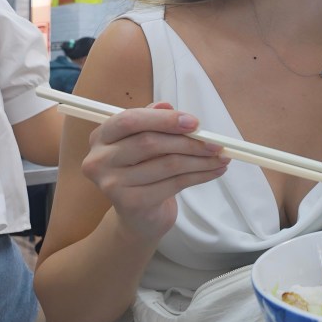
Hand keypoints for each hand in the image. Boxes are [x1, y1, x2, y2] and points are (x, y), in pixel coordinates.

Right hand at [80, 102, 229, 241]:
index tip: (194, 123)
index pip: (130, 120)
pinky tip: (215, 171)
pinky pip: (174, 184)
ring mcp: (112, 184)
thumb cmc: (143, 171)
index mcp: (101, 136)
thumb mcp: (146, 142)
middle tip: (215, 143)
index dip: (164, 120)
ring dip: (200, 160)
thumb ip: (153, 121)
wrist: (139, 216)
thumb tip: (167, 106)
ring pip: (166, 164)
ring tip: (221, 158)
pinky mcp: (130, 203)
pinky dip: (200, 176)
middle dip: (188, 142)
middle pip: (149, 143)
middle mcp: (100, 159)